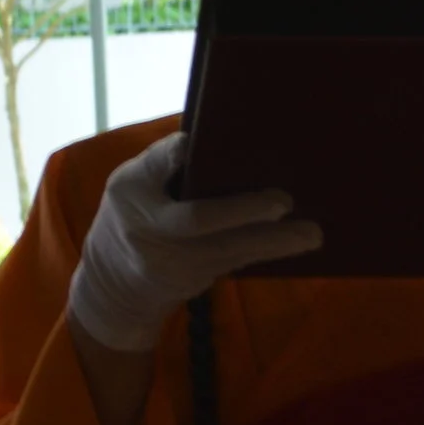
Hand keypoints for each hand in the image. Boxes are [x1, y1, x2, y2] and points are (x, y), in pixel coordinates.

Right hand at [67, 132, 321, 355]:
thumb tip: (200, 139)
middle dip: (243, 212)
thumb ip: (161, 162)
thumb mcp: (131, 184)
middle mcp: (151, 230)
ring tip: (311, 233)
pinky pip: (236, 263)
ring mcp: (174, 262)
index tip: (191, 145)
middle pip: (198, 221)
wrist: (113, 285)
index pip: (151, 169)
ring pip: (228, 250)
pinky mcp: (197, 281)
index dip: (170, 157)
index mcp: (131, 193)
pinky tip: (298, 243)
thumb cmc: (131, 216)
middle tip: (283, 201)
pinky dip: (266, 251)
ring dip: (273, 242)